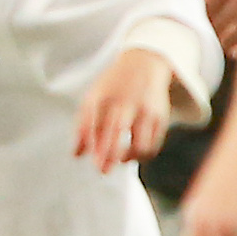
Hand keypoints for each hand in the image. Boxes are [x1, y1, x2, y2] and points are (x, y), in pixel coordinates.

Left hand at [72, 45, 181, 170]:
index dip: (91, 142)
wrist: (143, 65)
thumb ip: (83, 127)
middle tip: (102, 170)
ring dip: (129, 157)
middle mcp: (124, 102)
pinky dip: (143, 154)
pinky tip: (134, 154)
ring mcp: (144, 110)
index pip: (93, 122)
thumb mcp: (93, 99)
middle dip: (109, 154)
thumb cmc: (113, 87)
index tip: (91, 159)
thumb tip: (77, 155)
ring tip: (121, 160)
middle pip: (116, 131)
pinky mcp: (160, 117)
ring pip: (139, 143)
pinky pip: (152, 144)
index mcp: (103, 97)